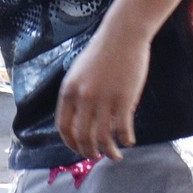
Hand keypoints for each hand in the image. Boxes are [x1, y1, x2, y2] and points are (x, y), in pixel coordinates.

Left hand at [56, 26, 151, 160]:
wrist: (122, 36)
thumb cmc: (101, 53)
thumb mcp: (78, 73)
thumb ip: (76, 94)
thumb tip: (78, 119)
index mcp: (68, 91)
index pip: (63, 126)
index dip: (70, 143)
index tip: (79, 149)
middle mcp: (83, 98)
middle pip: (82, 136)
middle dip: (89, 152)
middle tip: (97, 157)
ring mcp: (103, 99)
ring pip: (103, 138)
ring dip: (109, 152)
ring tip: (115, 156)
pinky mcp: (124, 99)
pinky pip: (123, 129)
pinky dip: (126, 140)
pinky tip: (129, 141)